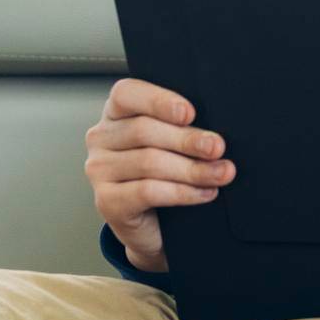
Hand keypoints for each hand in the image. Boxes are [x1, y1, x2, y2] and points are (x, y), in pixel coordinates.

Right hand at [85, 78, 235, 273]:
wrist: (153, 225)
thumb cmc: (166, 173)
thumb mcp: (171, 143)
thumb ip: (181, 128)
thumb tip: (213, 135)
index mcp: (115, 112)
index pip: (126, 94)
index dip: (158, 101)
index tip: (190, 113)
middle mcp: (100, 138)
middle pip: (144, 130)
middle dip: (187, 140)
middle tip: (217, 147)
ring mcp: (99, 170)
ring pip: (149, 162)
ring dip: (192, 169)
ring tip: (221, 173)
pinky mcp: (107, 201)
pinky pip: (148, 191)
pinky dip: (182, 192)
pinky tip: (205, 193)